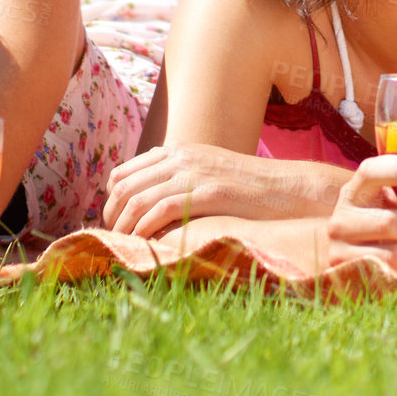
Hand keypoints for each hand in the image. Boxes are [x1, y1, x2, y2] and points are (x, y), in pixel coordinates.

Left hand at [104, 143, 340, 235]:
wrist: (285, 188)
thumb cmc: (246, 189)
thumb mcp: (206, 173)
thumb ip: (177, 180)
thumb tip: (147, 203)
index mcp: (177, 150)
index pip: (123, 172)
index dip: (111, 200)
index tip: (114, 223)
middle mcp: (180, 157)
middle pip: (124, 186)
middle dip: (111, 216)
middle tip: (113, 239)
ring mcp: (194, 173)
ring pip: (137, 199)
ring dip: (124, 226)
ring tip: (125, 245)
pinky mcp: (208, 192)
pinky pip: (160, 209)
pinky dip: (145, 228)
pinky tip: (145, 242)